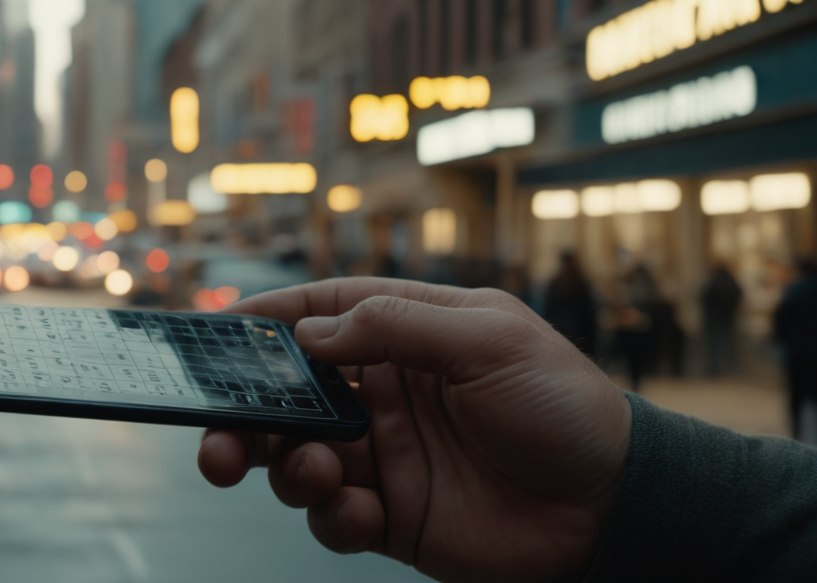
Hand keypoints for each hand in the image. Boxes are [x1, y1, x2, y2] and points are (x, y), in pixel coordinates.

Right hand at [197, 279, 630, 582]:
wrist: (612, 509)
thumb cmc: (563, 407)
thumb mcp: (491, 341)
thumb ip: (398, 326)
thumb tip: (311, 334)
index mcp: (409, 336)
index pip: (322, 314)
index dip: (269, 320)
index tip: (217, 332)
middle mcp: (385, 394)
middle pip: (289, 394)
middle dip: (244, 413)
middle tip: (217, 437)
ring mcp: (384, 456)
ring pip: (296, 456)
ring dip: (286, 466)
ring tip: (319, 472)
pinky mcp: (392, 515)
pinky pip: (332, 516)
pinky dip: (329, 516)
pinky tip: (357, 512)